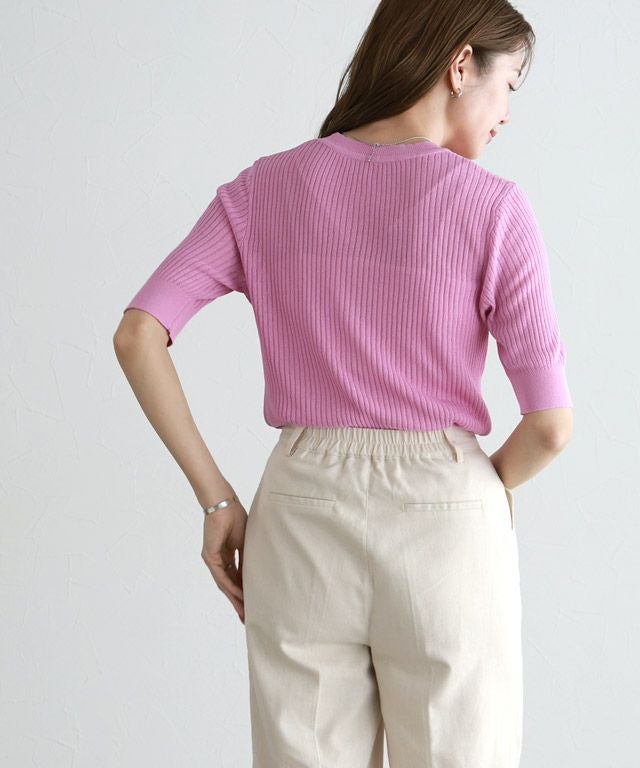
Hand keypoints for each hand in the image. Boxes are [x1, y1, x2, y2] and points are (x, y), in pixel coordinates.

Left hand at [201, 501, 246, 623]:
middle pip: (229, 586)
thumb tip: (254, 576)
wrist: (224, 504)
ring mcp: (213, 559)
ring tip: (243, 612)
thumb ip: (247, 560)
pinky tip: (238, 595)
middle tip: (246, 618)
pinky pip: (221, 575)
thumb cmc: (235, 517)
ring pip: (224, 584)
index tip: (252, 606)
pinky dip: (230, 586)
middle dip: (238, 602)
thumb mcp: (245, 543)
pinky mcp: (209, 556)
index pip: (236, 579)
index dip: (244, 592)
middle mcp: (219, 560)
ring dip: (234, 598)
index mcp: (227, 556)